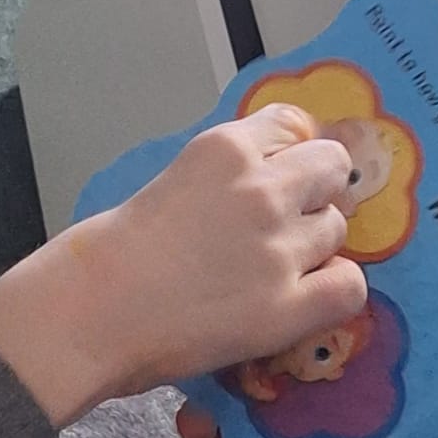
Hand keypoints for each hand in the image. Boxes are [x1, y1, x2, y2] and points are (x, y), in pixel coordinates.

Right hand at [0, 107, 364, 427]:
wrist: (88, 313)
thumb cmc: (111, 252)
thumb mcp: (173, 179)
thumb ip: (226, 173)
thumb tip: (280, 175)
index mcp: (226, 148)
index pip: (295, 125)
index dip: (292, 154)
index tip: (280, 176)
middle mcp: (261, 189)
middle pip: (331, 169)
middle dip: (314, 192)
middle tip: (284, 224)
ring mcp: (278, 248)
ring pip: (337, 229)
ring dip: (313, 246)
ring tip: (272, 270)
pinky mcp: (286, 307)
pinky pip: (348, 286)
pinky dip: (332, 290)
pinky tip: (302, 298)